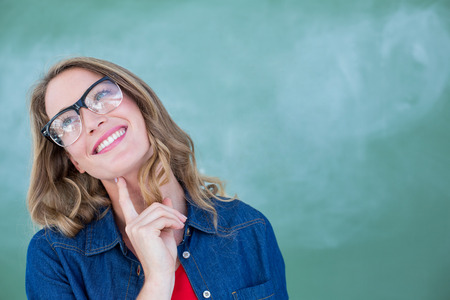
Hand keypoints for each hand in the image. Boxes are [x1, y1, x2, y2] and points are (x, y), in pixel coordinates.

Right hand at [116, 177, 186, 297]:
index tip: (119, 178)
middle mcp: (131, 225)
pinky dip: (173, 221)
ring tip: (181, 224)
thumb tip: (166, 198)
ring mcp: (135, 227)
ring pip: (159, 210)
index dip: (123, 190)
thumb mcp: (164, 230)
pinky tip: (177, 228)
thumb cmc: (162, 254)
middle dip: (171, 211)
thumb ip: (163, 215)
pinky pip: (163, 218)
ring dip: (174, 216)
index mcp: (133, 224)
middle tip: (182, 220)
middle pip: (154, 206)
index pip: (125, 204)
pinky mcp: (144, 230)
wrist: (161, 272)